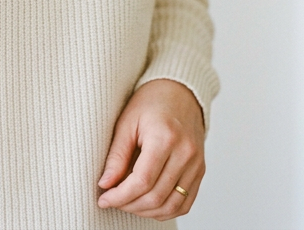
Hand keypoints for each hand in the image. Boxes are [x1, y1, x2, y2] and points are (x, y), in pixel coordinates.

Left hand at [97, 78, 204, 219]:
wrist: (179, 92)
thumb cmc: (149, 103)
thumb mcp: (126, 122)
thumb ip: (117, 155)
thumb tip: (105, 184)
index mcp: (165, 137)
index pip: (142, 181)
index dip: (120, 195)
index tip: (103, 198)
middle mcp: (185, 153)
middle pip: (156, 196)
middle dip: (129, 205)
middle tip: (111, 200)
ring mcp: (196, 164)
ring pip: (171, 206)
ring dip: (146, 211)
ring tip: (127, 203)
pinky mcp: (200, 171)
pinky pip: (185, 203)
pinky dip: (165, 211)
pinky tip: (147, 205)